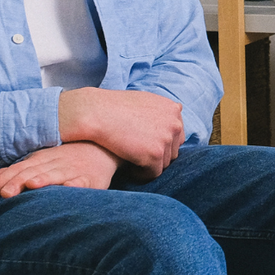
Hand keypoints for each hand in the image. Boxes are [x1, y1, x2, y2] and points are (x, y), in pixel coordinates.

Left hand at [0, 141, 122, 197]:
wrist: (100, 150)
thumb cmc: (64, 159)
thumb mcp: (38, 162)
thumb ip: (13, 172)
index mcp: (39, 160)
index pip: (18, 169)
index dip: (4, 180)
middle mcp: (53, 164)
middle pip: (33, 172)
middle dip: (18, 182)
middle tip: (5, 194)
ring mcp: (71, 170)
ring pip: (55, 174)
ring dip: (44, 179)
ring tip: (32, 185)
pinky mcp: (89, 179)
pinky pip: (82, 182)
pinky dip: (75, 184)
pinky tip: (69, 188)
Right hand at [57, 87, 183, 176]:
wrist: (96, 113)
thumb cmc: (114, 107)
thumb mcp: (144, 100)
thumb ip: (161, 109)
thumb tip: (178, 108)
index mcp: (173, 109)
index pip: (176, 135)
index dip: (160, 143)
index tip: (145, 146)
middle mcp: (174, 123)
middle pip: (173, 151)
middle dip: (156, 156)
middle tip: (137, 156)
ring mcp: (166, 139)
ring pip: (164, 164)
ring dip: (149, 165)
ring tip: (131, 161)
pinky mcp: (155, 154)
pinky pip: (153, 173)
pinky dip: (141, 174)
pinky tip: (128, 168)